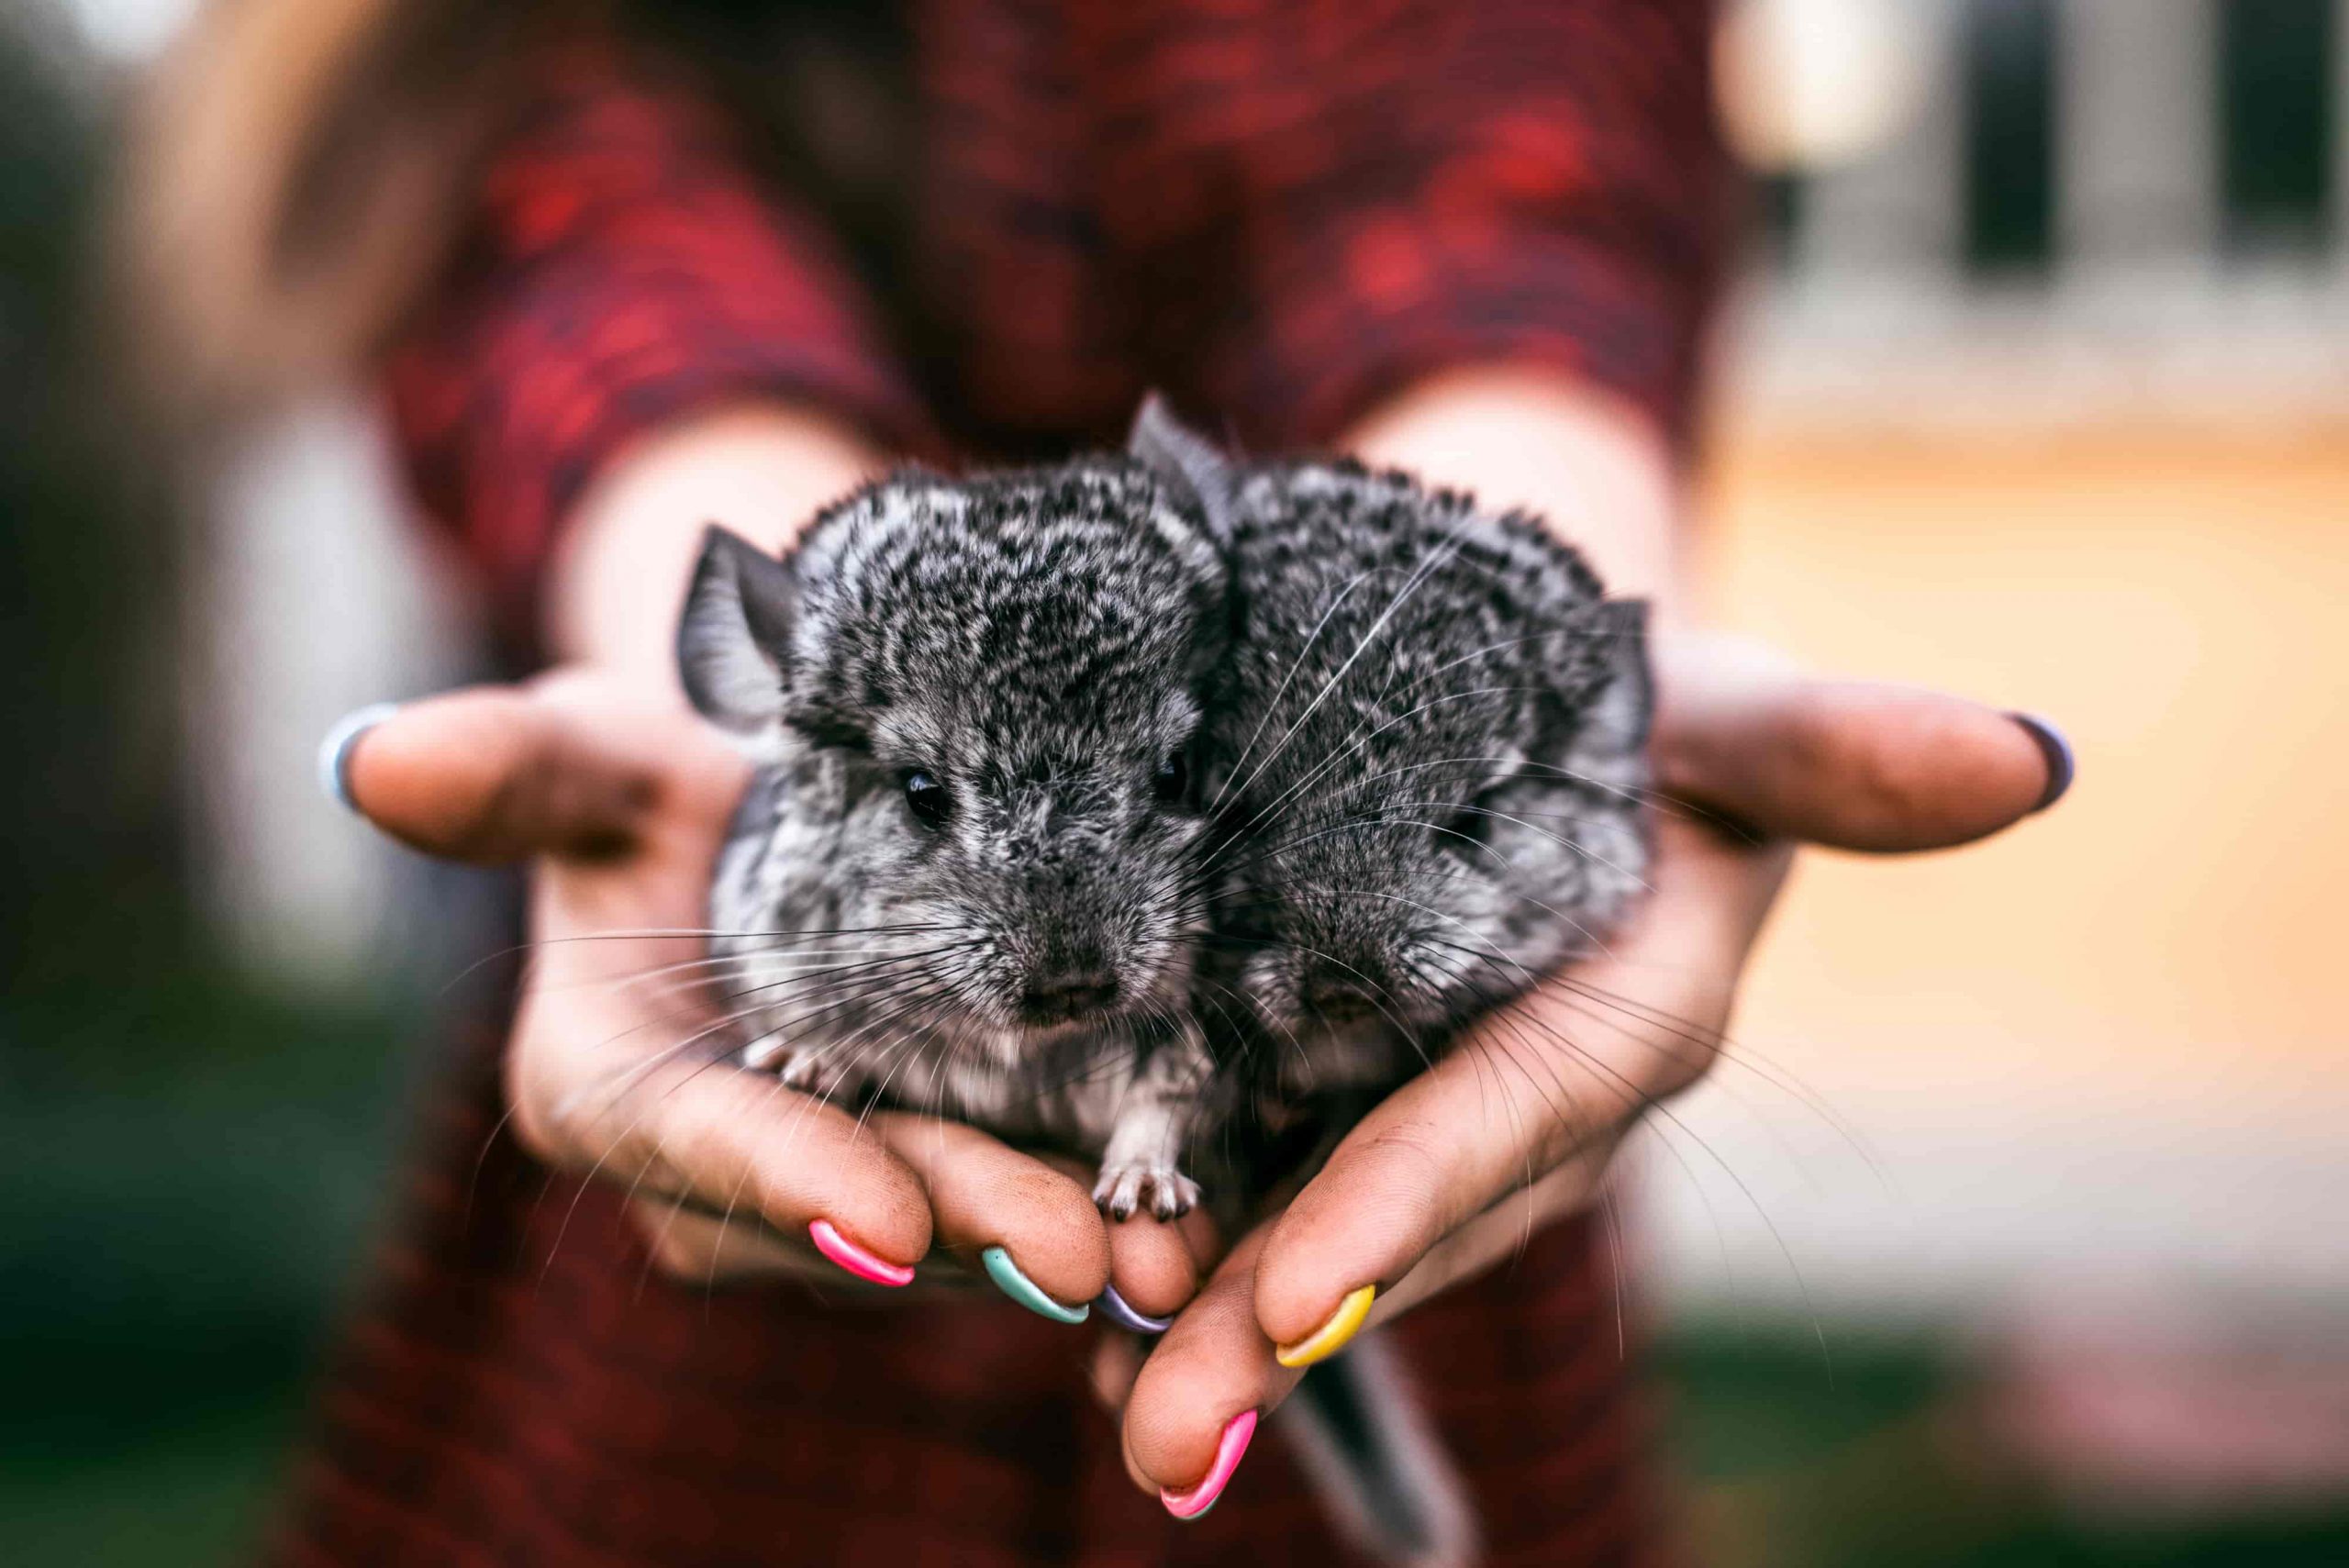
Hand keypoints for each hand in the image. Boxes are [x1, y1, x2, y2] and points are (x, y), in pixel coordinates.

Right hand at [338, 669, 1203, 1321]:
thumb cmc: (658, 776)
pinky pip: (1023, 1203)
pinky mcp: (946, 1166)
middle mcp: (726, 1171)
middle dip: (965, 1232)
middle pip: (852, 1207)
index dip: (784, 1178)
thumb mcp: (587, 753)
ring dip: (1060, 1246)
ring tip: (1170, 1257)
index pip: (696, 1143)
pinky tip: (1197, 1237)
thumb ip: (507, 771)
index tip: (883, 1209)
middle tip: (1082, 1254)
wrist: (766, 802)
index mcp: (612, 1092)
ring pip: (956, 1225)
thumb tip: (369, 759)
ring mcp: (844, 1178)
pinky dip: (1108, 1220)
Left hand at [1111, 630, 2071, 1503]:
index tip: (1291, 1296)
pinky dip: (1202, 1249)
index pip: (1512, 1118)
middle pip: (1405, 1213)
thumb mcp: (1731, 701)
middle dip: (1283, 1324)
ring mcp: (1441, 1102)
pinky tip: (1098, 1312)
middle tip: (1159, 1433)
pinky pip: (1280, 1177)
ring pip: (1332, 1225)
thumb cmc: (1658, 696)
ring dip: (1223, 1324)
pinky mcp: (1352, 1080)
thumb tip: (2032, 759)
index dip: (1408, 1200)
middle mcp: (1540, 1097)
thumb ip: (1841, 741)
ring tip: (1112, 1403)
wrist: (1580, 711)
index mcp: (1635, 1013)